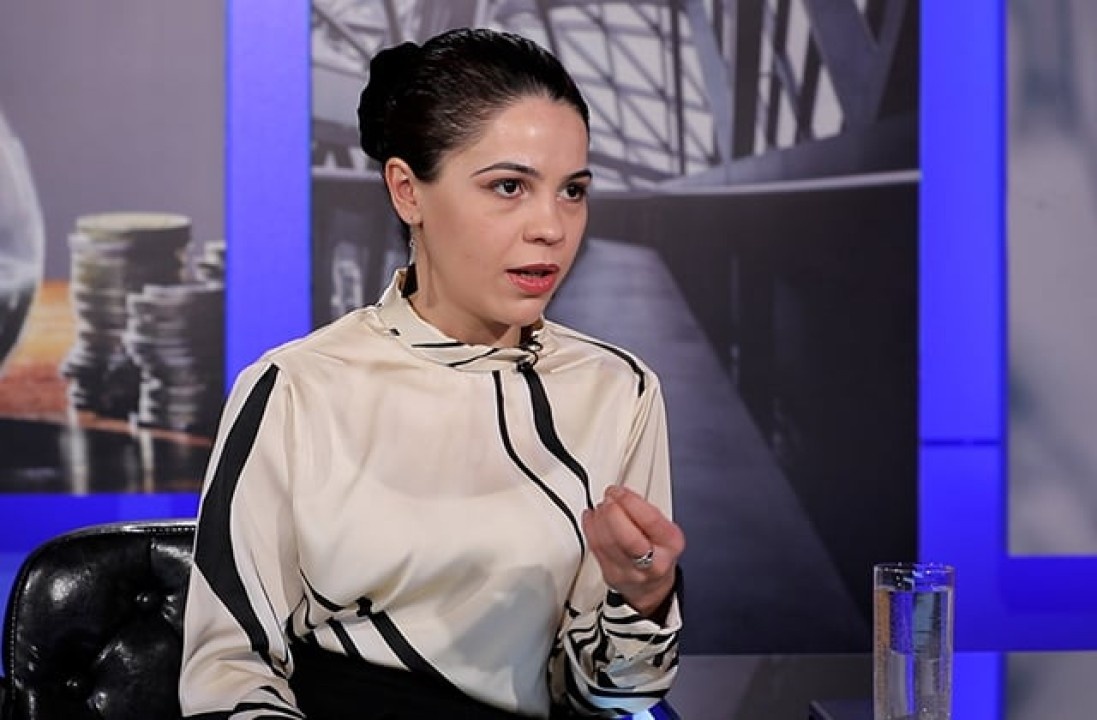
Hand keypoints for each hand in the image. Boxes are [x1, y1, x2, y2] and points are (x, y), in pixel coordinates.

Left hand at [581, 485, 684, 619]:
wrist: (651, 587)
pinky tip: (592, 517)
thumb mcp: (663, 529)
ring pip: (607, 544)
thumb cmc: (658, 552)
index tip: (618, 491)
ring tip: (601, 506)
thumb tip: (619, 494)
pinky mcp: (611, 576)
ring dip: (599, 518)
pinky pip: (595, 549)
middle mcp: (653, 562)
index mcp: (670, 544)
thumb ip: (644, 511)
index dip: (629, 502)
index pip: (650, 521)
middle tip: (608, 498)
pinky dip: (590, 527)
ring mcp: (630, 572)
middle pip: (627, 538)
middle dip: (612, 513)